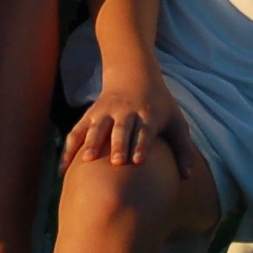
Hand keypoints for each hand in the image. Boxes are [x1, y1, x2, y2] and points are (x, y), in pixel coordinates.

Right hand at [61, 82, 185, 171]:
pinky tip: (64, 168)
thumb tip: (187, 178)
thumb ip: (183, 149)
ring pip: (97, 127)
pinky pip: (77, 131)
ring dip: (92, 142)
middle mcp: (126, 112)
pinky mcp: (91, 114)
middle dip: (118, 145)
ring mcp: (106, 112)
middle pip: (121, 129)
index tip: (137, 161)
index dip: (140, 145)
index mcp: (148, 115)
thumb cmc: (159, 105)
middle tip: (116, 163)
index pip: (144, 131)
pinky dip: (69, 147)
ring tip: (86, 160)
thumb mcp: (176, 121)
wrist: (133, 74)